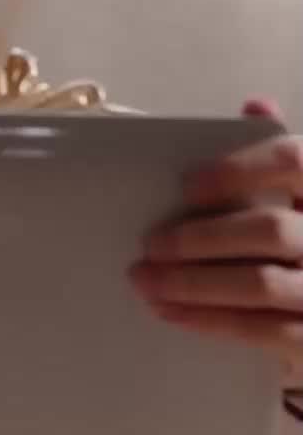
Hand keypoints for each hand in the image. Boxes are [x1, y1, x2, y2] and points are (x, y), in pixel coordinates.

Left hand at [131, 101, 302, 384]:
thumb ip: (283, 157)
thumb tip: (255, 103)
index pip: (295, 161)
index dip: (238, 170)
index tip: (186, 185)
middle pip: (269, 230)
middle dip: (201, 238)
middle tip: (151, 243)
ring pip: (260, 284)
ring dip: (194, 283)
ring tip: (146, 280)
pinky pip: (263, 330)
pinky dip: (211, 320)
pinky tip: (171, 312)